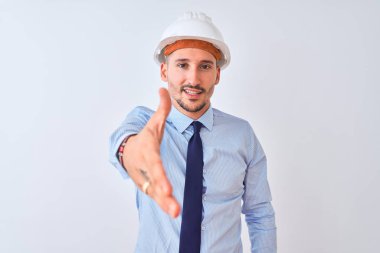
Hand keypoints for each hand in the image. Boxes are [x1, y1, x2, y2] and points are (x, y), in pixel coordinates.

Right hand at [122, 88, 179, 217]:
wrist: (127, 152)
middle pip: (154, 182)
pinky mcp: (149, 186)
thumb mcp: (153, 123)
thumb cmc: (144, 139)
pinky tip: (175, 213)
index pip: (154, 163)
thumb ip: (162, 109)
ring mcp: (146, 179)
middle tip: (172, 204)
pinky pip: (158, 197)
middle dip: (162, 194)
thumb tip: (163, 89)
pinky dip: (165, 205)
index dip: (159, 174)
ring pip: (156, 193)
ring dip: (165, 204)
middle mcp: (146, 168)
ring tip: (176, 213)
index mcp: (148, 153)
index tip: (166, 185)